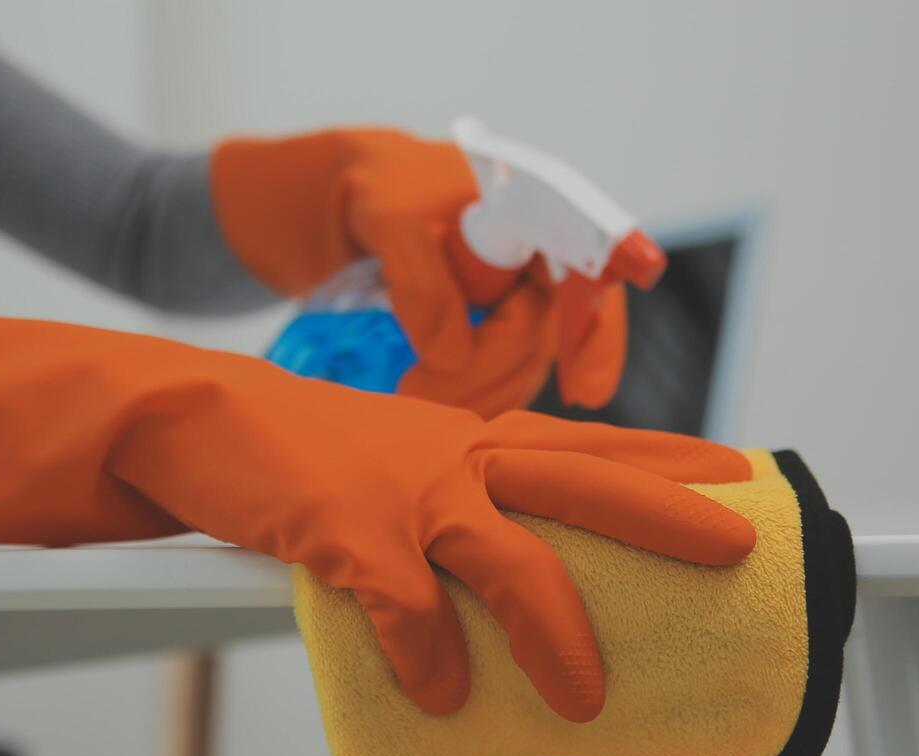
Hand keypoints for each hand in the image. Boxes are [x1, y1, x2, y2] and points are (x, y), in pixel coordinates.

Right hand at [0, 308, 752, 720]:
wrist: (198, 416)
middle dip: (664, 514)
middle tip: (735, 547)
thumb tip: (521, 564)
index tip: (736, 474)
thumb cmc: (308, 452)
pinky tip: (440, 699)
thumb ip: (463, 494)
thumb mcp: (401, 457)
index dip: (667, 460)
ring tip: (585, 699)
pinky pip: (404, 609)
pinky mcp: (345, 530)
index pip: (590, 444)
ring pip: (508, 557)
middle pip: (583, 482)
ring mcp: (403, 490)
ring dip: (552, 629)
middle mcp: (455, 455)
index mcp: (471, 436)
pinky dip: (425, 659)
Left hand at [210, 128, 628, 416]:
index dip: (597, 332)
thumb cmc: (366, 187)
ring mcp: (506, 302)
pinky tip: (429, 405)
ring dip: (474, 397)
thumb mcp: (382, 211)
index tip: (586, 391)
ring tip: (408, 399)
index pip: (588, 269)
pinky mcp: (477, 338)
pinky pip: (490, 380)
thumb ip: (420, 274)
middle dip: (490, 377)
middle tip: (417, 394)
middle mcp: (531, 259)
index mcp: (527, 209)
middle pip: (543, 339)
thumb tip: (452, 354)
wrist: (321, 204)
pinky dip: (464, 400)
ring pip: (518, 369)